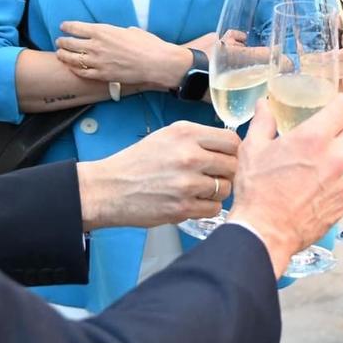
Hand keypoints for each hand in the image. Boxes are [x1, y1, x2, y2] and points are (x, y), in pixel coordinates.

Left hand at [56, 20, 191, 90]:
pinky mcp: (102, 75)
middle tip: (59, 41)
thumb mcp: (130, 30)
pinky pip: (82, 73)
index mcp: (103, 31)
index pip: (76, 27)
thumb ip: (116, 32)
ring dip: (64, 56)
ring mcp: (97, 62)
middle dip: (62, 41)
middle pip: (70, 43)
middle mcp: (96, 46)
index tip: (63, 26)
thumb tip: (113, 34)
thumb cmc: (147, 44)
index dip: (67, 27)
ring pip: (72, 59)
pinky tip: (71, 68)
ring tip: (60, 54)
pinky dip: (74, 70)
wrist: (156, 63)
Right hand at [76, 122, 238, 229]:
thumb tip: (226, 146)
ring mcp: (187, 183)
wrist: (109, 189)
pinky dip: (207, 208)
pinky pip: (214, 209)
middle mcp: (189, 156)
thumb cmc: (137, 163)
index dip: (233, 152)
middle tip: (213, 176)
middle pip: (233, 165)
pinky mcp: (182, 207)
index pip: (232, 141)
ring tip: (199, 190)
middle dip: (226, 173)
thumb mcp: (166, 136)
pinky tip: (193, 202)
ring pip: (225, 189)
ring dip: (217, 192)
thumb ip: (197, 138)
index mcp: (186, 134)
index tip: (226, 158)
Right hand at [227, 94, 342, 270]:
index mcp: (314, 139)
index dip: (340, 102)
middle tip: (333, 128)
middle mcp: (335, 158)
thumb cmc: (258, 193)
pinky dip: (338, 177)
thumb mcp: (252, 149)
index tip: (333, 104)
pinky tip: (318, 182)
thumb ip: (263, 122)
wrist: (265, 233)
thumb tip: (264, 106)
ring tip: (321, 157)